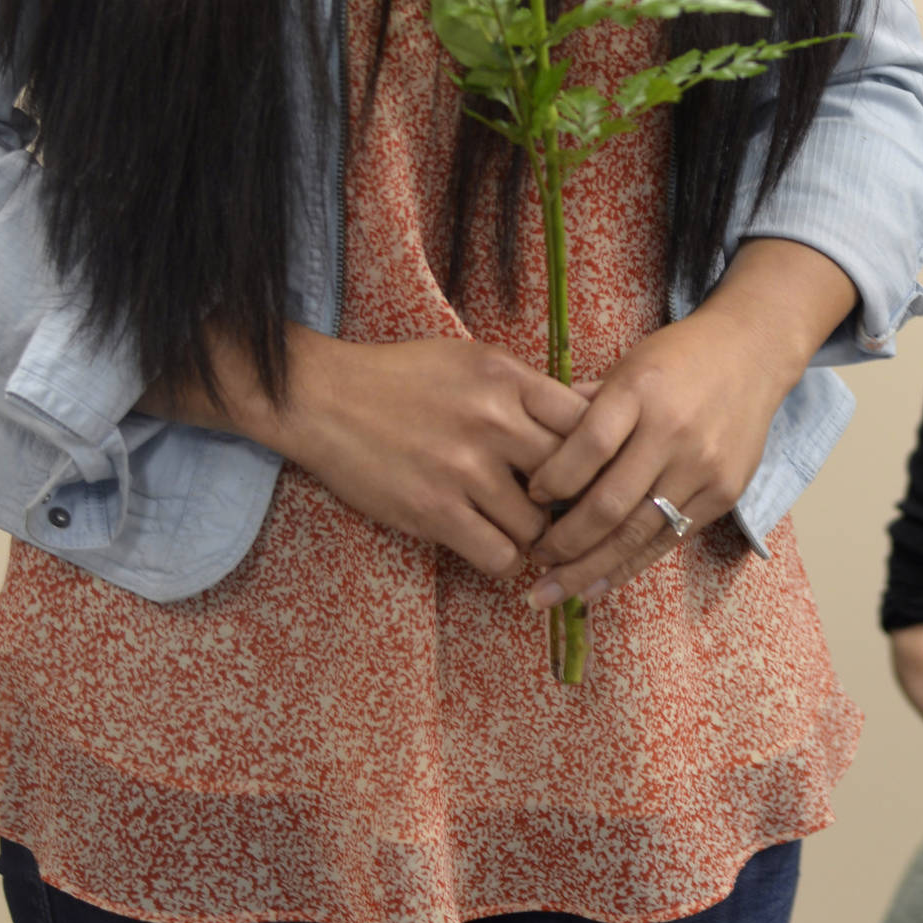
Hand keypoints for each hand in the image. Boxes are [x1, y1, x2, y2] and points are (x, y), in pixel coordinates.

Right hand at [231, 330, 587, 577]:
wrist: (324, 398)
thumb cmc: (404, 377)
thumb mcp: (475, 362)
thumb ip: (531, 388)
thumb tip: (595, 409)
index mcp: (509, 378)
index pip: (588, 423)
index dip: (597, 455)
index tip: (590, 471)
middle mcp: (495, 421)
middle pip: (573, 479)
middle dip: (572, 503)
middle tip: (562, 512)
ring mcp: (465, 469)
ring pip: (538, 526)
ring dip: (534, 535)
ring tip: (520, 529)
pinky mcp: (435, 511)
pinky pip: (499, 555)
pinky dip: (504, 559)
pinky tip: (492, 545)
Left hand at [523, 241, 856, 608]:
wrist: (753, 354)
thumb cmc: (676, 360)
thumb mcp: (625, 367)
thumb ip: (581, 407)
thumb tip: (529, 450)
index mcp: (641, 392)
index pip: (589, 447)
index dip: (552, 479)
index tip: (528, 497)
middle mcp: (674, 433)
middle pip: (609, 503)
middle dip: (563, 541)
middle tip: (531, 559)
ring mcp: (703, 468)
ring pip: (637, 533)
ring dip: (588, 568)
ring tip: (552, 591)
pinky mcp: (724, 494)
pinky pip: (667, 540)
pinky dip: (627, 568)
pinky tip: (595, 587)